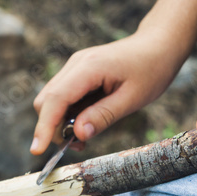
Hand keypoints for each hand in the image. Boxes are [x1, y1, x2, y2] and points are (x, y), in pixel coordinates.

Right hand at [30, 32, 181, 154]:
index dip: (44, 126)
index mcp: (89, 67)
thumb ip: (104, 116)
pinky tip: (87, 122)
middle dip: (52, 127)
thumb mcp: (133, 98)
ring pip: (52, 99)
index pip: (56, 99)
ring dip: (60, 121)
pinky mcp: (79, 71)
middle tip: (77, 146)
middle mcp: (76, 64)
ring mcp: (75, 66)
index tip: (38, 150)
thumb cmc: (151, 69)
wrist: (158, 45)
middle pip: (46, 100)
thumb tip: (77, 134)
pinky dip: (68, 113)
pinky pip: (64, 95)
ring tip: (84, 137)